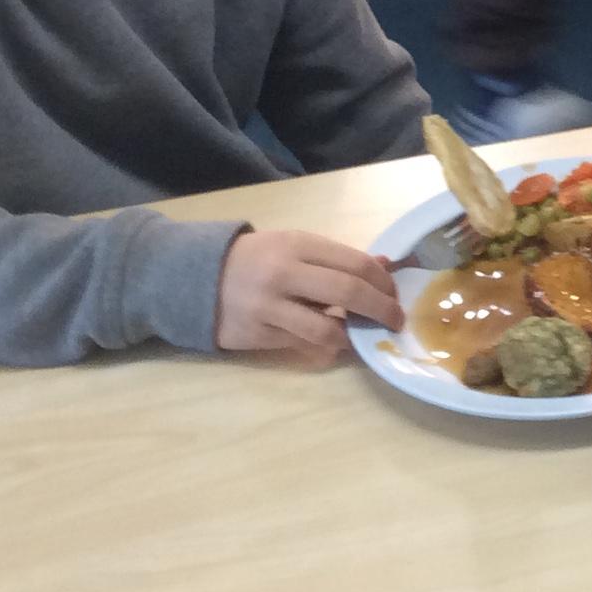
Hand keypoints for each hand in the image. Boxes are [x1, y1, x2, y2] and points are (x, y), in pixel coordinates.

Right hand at [217, 230, 402, 364]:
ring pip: (327, 329)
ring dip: (353, 335)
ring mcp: (269, 307)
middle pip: (349, 292)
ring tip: (363, 335)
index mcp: (297, 245)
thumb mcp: (294, 246)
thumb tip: (385, 266)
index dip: (384, 282)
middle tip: (395, 320)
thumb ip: (336, 258)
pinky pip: (304, 345)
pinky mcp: (258, 335)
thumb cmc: (257, 259)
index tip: (395, 293)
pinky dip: (327, 346)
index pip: (355, 263)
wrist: (195, 278)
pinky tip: (336, 341)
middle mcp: (284, 274)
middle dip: (382, 309)